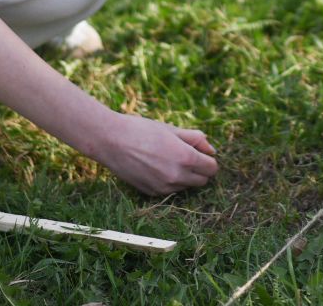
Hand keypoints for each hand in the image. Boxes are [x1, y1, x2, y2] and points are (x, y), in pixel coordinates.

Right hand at [94, 110, 218, 195]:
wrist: (110, 141)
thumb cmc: (141, 130)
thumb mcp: (172, 129)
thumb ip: (195, 139)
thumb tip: (211, 150)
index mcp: (185, 158)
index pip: (212, 168)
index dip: (208, 159)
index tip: (199, 151)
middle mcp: (177, 177)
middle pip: (202, 181)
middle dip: (199, 169)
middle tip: (185, 154)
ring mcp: (163, 188)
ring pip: (186, 186)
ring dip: (184, 176)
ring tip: (166, 158)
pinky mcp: (151, 193)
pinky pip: (170, 190)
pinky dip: (169, 181)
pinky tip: (155, 166)